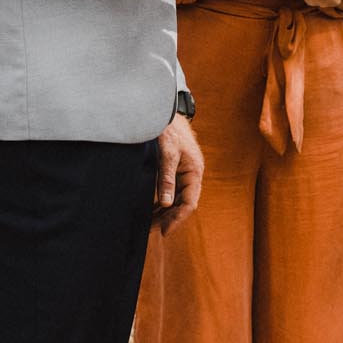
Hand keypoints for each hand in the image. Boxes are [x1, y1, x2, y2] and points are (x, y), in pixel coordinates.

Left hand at [153, 112, 202, 234]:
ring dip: (165, 211)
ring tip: (149, 224)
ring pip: (177, 198)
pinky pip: (171, 190)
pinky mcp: (175, 168)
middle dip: (168, 218)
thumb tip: (167, 204)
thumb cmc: (168, 130)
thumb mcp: (167, 154)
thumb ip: (166, 179)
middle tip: (151, 231)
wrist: (164, 110)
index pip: (189, 203)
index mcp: (194, 172)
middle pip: (183, 203)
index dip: (177, 219)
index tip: (164, 232)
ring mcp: (184, 172)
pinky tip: (151, 208)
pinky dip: (162, 201)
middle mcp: (192, 174)